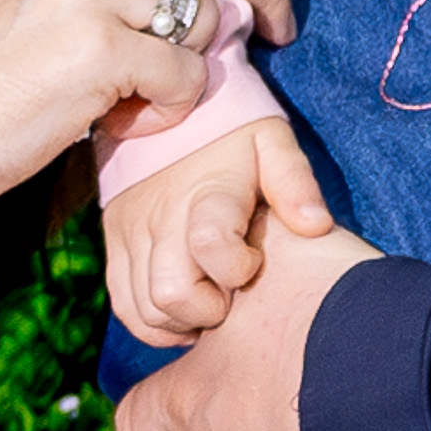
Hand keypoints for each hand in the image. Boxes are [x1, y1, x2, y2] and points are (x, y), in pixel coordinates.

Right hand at [102, 113, 334, 348]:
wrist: (162, 108)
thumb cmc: (231, 133)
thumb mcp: (271, 141)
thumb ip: (295, 181)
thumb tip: (316, 227)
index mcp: (207, 193)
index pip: (210, 246)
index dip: (237, 269)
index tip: (251, 260)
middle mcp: (162, 217)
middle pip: (171, 295)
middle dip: (208, 311)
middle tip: (230, 294)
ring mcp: (132, 233)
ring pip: (145, 309)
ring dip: (181, 319)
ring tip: (208, 299)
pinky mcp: (114, 244)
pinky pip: (124, 306)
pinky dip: (152, 322)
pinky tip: (183, 310)